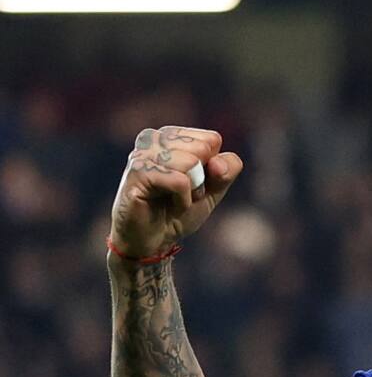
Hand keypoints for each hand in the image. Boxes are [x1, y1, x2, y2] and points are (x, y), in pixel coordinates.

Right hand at [109, 126, 243, 258]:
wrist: (153, 241)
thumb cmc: (179, 210)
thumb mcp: (214, 189)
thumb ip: (227, 170)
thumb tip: (218, 162)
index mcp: (171, 135)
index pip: (212, 139)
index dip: (212, 168)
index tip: (194, 183)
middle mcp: (153, 138)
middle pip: (203, 148)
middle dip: (201, 178)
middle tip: (183, 193)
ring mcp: (142, 154)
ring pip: (190, 163)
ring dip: (191, 190)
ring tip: (173, 199)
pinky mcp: (137, 173)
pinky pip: (180, 181)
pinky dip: (183, 199)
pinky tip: (168, 205)